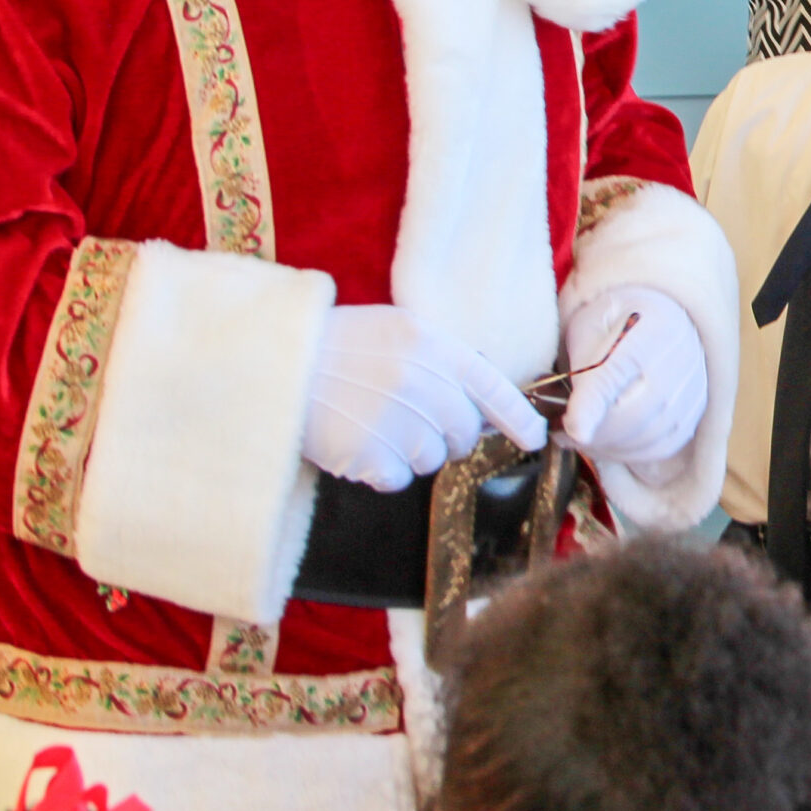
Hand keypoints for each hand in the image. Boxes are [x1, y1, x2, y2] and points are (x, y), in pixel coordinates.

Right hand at [303, 306, 546, 492]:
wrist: (275, 363)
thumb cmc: (336, 346)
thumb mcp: (396, 331)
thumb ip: (440, 360)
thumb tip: (480, 404)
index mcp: (433, 345)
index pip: (493, 386)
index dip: (519, 417)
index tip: (536, 438)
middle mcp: (423, 382)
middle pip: (465, 433)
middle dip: (448, 437)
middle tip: (410, 424)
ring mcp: (397, 420)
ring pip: (433, 459)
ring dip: (411, 453)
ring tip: (373, 425)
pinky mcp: (370, 454)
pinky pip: (398, 479)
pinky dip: (380, 471)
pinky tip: (357, 443)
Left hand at [559, 288, 706, 470]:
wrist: (664, 312)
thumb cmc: (618, 321)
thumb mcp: (589, 327)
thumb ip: (580, 368)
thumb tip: (575, 424)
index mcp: (648, 330)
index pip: (614, 374)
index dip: (591, 407)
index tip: (571, 428)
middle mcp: (680, 360)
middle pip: (633, 416)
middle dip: (593, 433)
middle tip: (565, 433)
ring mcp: (693, 388)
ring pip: (647, 438)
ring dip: (608, 447)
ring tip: (584, 436)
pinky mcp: (696, 410)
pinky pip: (663, 447)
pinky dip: (631, 453)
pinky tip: (611, 442)